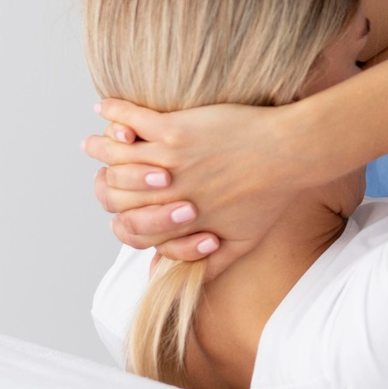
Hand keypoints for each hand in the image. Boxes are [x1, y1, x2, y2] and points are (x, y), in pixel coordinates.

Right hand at [84, 97, 333, 275]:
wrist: (291, 153)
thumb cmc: (271, 197)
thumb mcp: (241, 242)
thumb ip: (202, 264)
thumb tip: (162, 279)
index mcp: (179, 223)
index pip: (127, 229)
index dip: (124, 218)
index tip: (134, 203)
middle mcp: (167, 195)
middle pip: (111, 195)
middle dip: (107, 184)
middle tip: (107, 171)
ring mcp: (168, 161)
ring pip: (112, 157)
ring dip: (101, 148)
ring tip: (96, 141)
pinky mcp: (173, 129)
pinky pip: (129, 120)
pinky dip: (113, 114)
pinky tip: (104, 109)